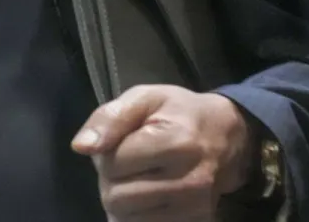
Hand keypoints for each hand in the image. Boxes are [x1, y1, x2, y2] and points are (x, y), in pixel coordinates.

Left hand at [73, 85, 255, 220]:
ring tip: (137, 177)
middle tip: (126, 163)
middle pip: (117, 196)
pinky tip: (146, 195)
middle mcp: (190, 181)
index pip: (113, 163)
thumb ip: (109, 118)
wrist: (227, 136)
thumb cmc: (179, 112)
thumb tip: (81, 147)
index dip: (107, 151)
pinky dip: (137, 215)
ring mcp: (195, 208)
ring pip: (128, 218)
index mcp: (177, 143)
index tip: (123, 141)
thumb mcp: (144, 98)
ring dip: (122, 199)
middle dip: (111, 179)